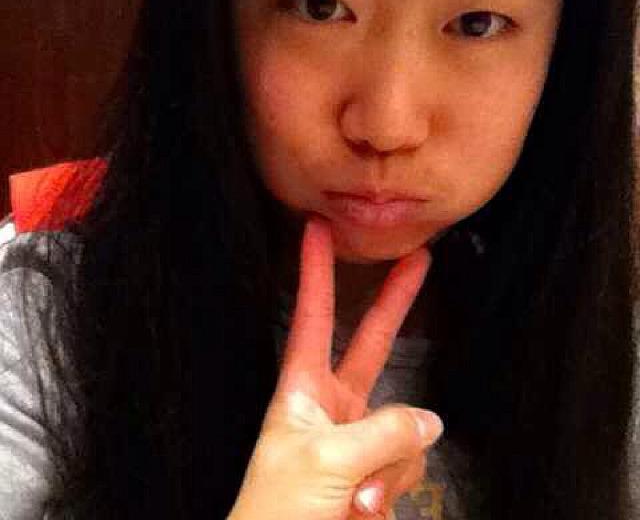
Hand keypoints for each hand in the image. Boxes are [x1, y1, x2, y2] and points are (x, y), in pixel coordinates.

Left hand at [227, 215, 443, 519]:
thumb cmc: (276, 513)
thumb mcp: (327, 462)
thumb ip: (385, 433)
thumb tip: (429, 421)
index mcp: (302, 389)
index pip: (312, 315)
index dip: (315, 271)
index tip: (316, 231)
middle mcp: (332, 406)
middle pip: (370, 341)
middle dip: (394, 301)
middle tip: (417, 260)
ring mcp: (358, 438)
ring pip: (403, 426)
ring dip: (390, 464)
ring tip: (354, 501)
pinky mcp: (377, 471)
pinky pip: (409, 461)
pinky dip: (394, 487)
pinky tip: (364, 511)